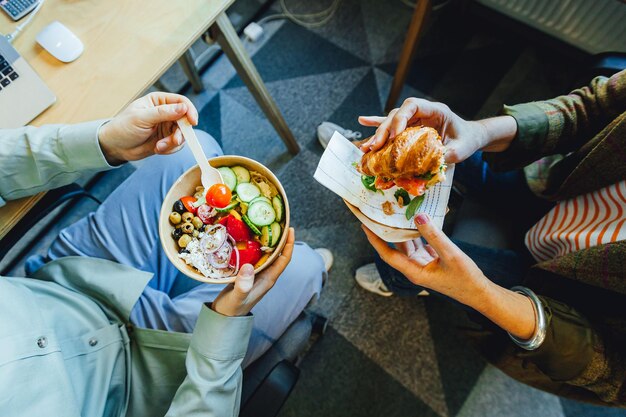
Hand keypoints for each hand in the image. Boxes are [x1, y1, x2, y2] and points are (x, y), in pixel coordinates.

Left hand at [98, 92, 198, 164]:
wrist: (115, 147)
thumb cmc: (123, 127)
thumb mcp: (141, 118)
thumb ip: (163, 113)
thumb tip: (183, 108)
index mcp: (159, 101)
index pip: (181, 102)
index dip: (190, 111)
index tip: (192, 122)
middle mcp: (165, 113)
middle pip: (185, 120)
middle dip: (181, 132)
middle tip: (174, 140)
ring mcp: (166, 127)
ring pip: (183, 134)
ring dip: (174, 143)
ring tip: (160, 147)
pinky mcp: (166, 140)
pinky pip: (177, 145)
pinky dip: (170, 149)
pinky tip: (158, 149)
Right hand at [212, 228, 295, 316]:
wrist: (223, 318)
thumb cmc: (232, 309)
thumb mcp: (237, 297)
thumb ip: (243, 285)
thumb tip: (249, 267)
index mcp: (268, 279)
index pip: (284, 260)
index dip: (289, 245)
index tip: (290, 229)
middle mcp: (265, 275)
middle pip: (277, 254)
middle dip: (279, 238)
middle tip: (276, 221)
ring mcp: (256, 274)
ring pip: (265, 254)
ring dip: (266, 241)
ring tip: (262, 225)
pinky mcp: (246, 273)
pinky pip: (254, 256)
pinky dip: (253, 246)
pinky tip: (247, 237)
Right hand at [357, 98, 488, 163]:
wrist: (469, 138)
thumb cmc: (466, 140)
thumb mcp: (461, 149)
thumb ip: (447, 155)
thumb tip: (429, 165)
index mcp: (435, 110)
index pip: (412, 106)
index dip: (400, 118)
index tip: (394, 135)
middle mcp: (422, 112)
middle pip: (397, 115)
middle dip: (384, 131)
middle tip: (375, 146)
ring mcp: (414, 119)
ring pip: (391, 122)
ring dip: (378, 134)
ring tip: (367, 147)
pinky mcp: (409, 128)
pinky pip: (391, 125)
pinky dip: (377, 124)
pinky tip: (362, 121)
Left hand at [362, 214, 535, 338]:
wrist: (479, 292)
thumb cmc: (465, 278)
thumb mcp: (450, 254)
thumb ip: (434, 235)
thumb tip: (418, 216)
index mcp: (414, 271)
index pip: (387, 254)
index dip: (375, 240)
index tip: (365, 225)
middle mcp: (414, 268)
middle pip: (394, 248)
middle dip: (384, 232)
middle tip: (376, 214)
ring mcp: (421, 264)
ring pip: (406, 245)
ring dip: (401, 231)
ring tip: (394, 213)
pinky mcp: (430, 260)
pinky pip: (418, 244)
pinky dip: (415, 233)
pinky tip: (415, 220)